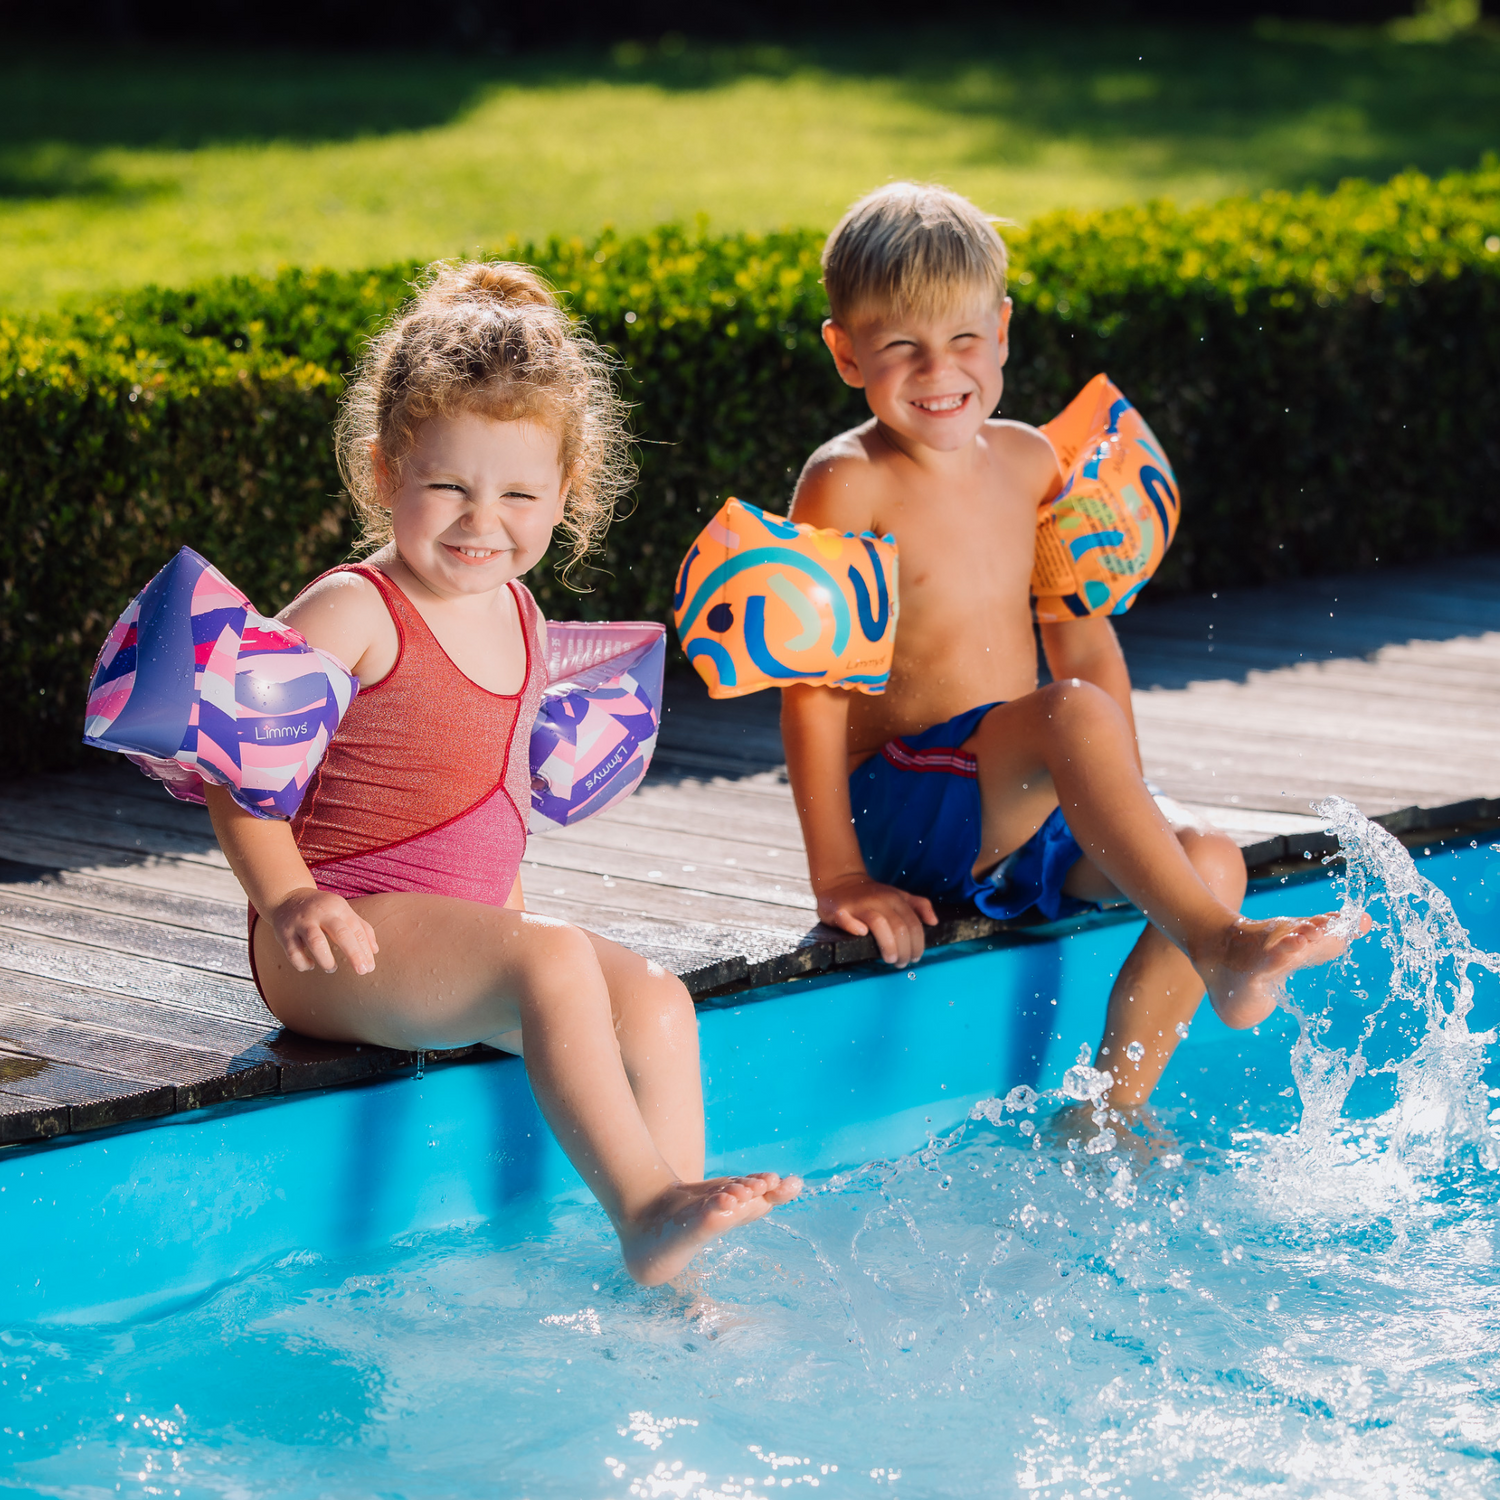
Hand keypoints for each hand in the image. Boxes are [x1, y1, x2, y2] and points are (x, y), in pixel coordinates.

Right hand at [270, 887, 379, 975]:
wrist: (286, 898)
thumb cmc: (321, 909)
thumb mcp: (342, 911)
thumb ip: (361, 928)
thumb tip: (374, 951)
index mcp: (338, 907)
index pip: (356, 929)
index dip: (365, 949)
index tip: (369, 967)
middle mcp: (321, 912)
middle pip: (341, 933)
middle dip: (354, 954)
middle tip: (362, 971)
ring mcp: (301, 922)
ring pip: (316, 942)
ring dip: (327, 960)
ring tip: (332, 968)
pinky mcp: (284, 933)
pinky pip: (294, 953)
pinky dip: (303, 963)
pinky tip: (310, 966)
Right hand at [816, 873, 936, 966]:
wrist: (840, 880)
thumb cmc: (871, 894)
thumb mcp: (897, 895)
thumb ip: (919, 905)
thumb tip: (934, 921)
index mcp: (895, 899)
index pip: (913, 924)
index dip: (918, 944)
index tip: (915, 958)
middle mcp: (879, 900)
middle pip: (899, 927)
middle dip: (905, 950)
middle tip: (902, 963)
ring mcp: (859, 904)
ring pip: (879, 923)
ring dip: (888, 944)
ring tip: (890, 959)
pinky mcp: (839, 909)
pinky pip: (846, 918)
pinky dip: (854, 926)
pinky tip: (861, 934)